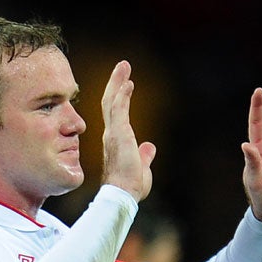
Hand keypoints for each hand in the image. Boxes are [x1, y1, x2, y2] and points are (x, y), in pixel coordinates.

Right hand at [100, 60, 155, 202]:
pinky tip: (128, 83)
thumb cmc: (130, 185)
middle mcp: (111, 133)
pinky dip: (123, 96)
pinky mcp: (118, 135)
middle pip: (111, 102)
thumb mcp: (142, 166)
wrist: (123, 194)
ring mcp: (113, 133)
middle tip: (123, 67)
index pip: (115, 113)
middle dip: (116, 83)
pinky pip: (119, 110)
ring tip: (124, 67)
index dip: (119, 96)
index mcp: (116, 140)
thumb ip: (144, 155)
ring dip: (118, 83)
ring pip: (113, 102)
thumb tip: (150, 147)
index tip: (126, 83)